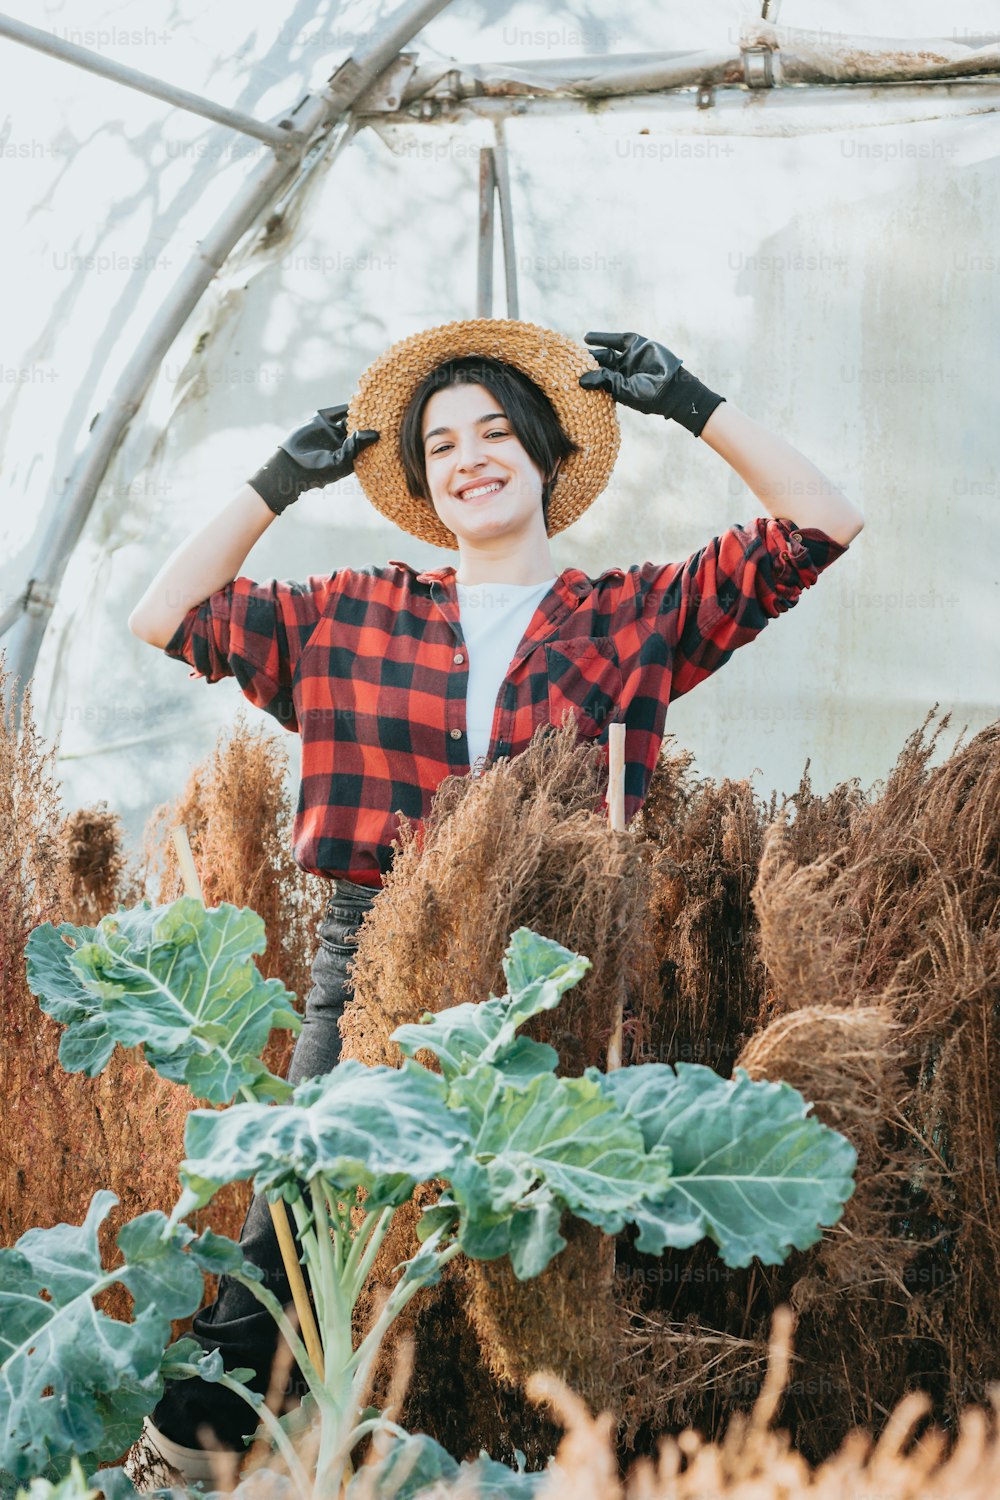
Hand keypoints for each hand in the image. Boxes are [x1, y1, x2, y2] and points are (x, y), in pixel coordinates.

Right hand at [247, 403, 379, 514]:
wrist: (289, 466)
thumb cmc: (318, 471)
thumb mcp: (340, 460)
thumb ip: (356, 446)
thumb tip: (376, 434)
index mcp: (351, 454)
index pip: (368, 441)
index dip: (378, 433)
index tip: (394, 424)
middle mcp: (344, 442)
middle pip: (362, 427)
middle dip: (373, 418)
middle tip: (390, 407)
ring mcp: (333, 430)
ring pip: (351, 416)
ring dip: (361, 408)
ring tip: (377, 398)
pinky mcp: (322, 421)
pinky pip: (337, 411)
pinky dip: (347, 405)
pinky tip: (359, 396)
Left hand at [578, 331, 724, 436]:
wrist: (674, 385)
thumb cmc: (648, 395)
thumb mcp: (624, 389)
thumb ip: (604, 381)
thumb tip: (581, 379)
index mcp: (615, 387)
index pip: (594, 380)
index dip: (581, 377)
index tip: (565, 374)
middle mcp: (619, 372)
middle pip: (597, 365)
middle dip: (583, 362)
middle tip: (565, 360)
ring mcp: (627, 358)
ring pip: (604, 352)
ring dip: (590, 351)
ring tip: (573, 349)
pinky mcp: (635, 345)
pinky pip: (615, 340)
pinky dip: (602, 338)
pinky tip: (587, 337)